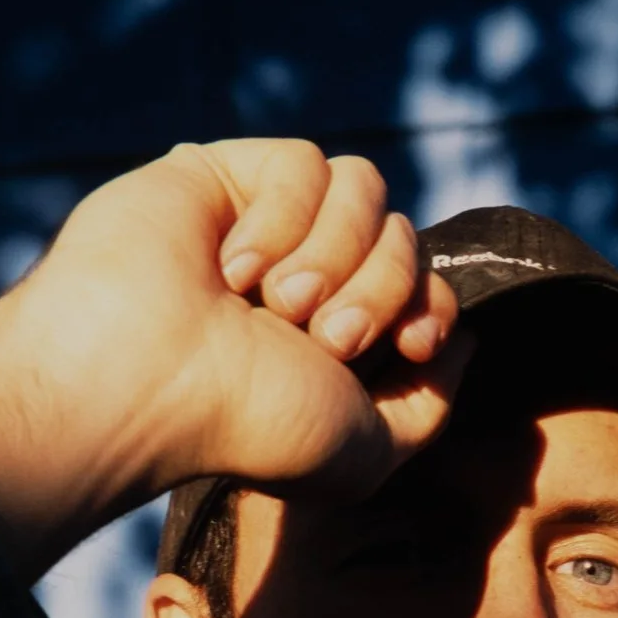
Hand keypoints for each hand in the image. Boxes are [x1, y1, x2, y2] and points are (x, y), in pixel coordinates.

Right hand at [0, 139, 465, 580]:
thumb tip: (466, 340)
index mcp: (337, 338)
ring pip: (367, 190)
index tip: (404, 346)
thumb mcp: (365, 453)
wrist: (150, 381)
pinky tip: (231, 266)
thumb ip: (429, 408)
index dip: (432, 307)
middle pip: (406, 238)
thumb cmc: (246, 426)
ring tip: (272, 304)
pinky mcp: (226, 174)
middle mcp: (307, 279)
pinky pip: (307, 163)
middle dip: (376, 290)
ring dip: (334, 255)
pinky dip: (283, 219)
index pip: (427, 288)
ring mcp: (266, 224)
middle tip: (318, 338)